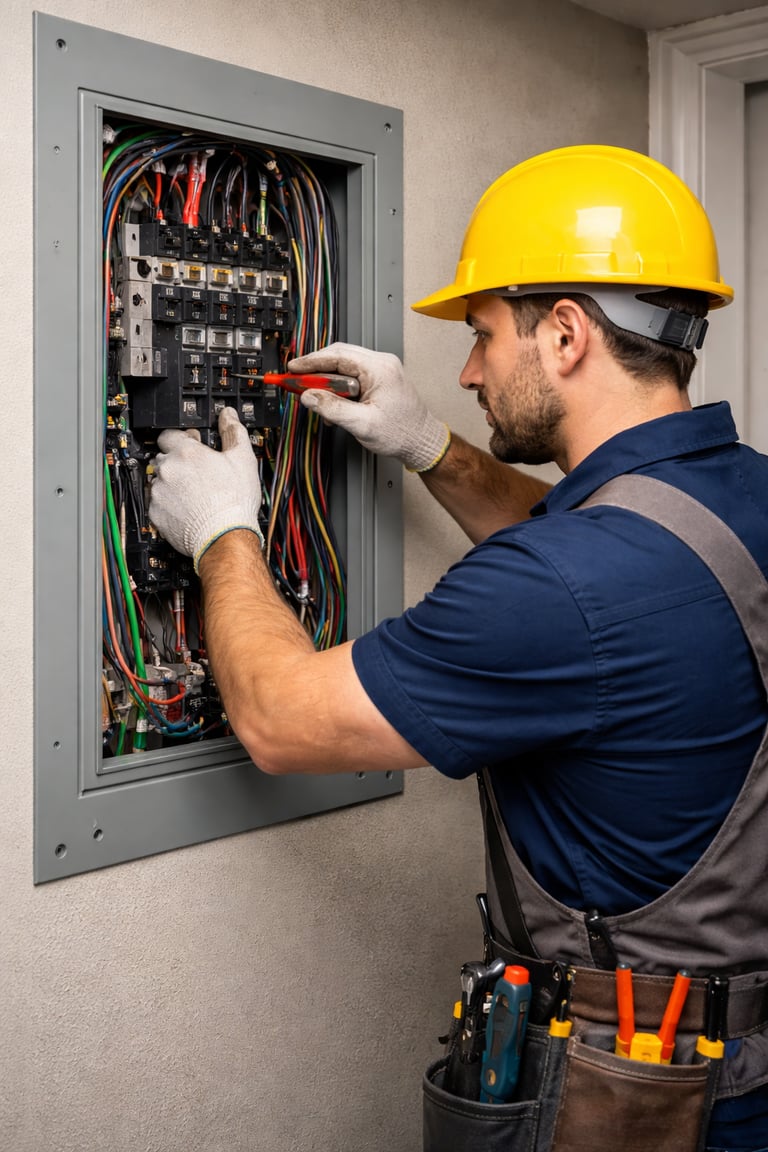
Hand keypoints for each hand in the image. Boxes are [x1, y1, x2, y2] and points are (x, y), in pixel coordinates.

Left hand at [149, 407, 262, 571]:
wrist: (225, 536)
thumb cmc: (234, 502)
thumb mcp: (242, 459)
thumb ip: (232, 432)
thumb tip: (228, 416)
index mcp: (186, 453)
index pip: (169, 434)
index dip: (182, 439)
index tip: (191, 445)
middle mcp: (167, 470)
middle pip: (164, 458)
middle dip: (178, 462)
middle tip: (198, 472)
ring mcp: (159, 492)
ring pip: (159, 480)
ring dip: (172, 483)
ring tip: (193, 493)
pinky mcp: (156, 514)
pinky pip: (157, 503)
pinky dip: (168, 504)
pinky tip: (187, 507)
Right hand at [288, 343, 449, 471]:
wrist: (422, 442)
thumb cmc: (402, 433)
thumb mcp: (362, 424)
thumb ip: (333, 409)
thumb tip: (309, 397)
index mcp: (380, 369)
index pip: (337, 355)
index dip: (311, 361)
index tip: (293, 369)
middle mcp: (382, 363)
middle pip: (339, 355)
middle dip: (316, 369)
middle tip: (298, 383)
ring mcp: (382, 369)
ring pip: (344, 365)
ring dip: (327, 380)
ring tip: (318, 399)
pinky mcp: (380, 378)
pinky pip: (353, 374)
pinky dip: (339, 386)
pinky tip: (334, 404)